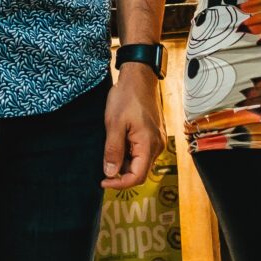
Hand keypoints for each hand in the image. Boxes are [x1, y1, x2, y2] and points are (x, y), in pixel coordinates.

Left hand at [103, 63, 163, 188]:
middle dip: (121, 173)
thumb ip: (113, 150)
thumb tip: (110, 173)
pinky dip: (129, 153)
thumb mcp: (114, 123)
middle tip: (103, 165)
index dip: (120, 184)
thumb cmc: (127, 96)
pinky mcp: (154, 134)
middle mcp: (157, 146)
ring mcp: (157, 140)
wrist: (140, 76)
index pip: (137, 177)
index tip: (103, 181)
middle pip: (139, 171)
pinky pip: (142, 151)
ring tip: (109, 149)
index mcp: (149, 145)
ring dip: (124, 162)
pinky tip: (118, 142)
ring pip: (140, 162)